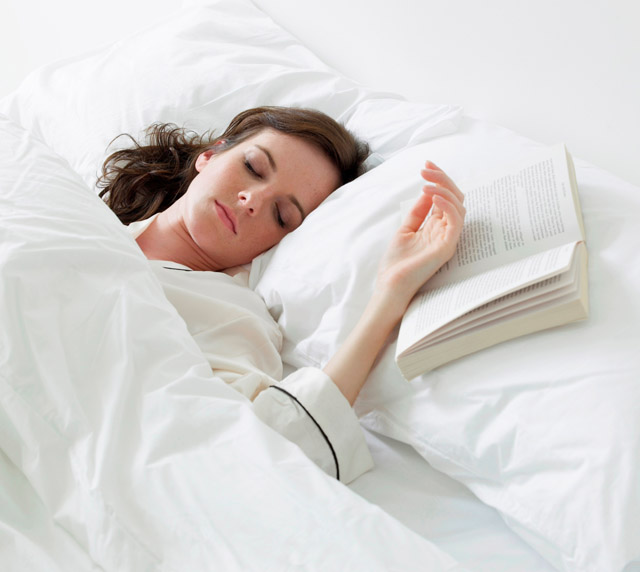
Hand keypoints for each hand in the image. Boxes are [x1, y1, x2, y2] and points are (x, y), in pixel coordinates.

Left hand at [374, 161, 465, 317]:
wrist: (390, 287)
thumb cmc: (396, 264)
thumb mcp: (405, 230)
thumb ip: (418, 213)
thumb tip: (428, 191)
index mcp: (436, 227)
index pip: (445, 197)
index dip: (439, 179)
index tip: (425, 165)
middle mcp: (445, 232)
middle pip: (456, 198)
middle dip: (443, 179)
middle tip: (426, 169)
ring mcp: (448, 239)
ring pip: (459, 206)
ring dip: (444, 189)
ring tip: (426, 183)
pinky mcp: (447, 247)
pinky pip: (456, 221)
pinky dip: (447, 205)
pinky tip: (433, 197)